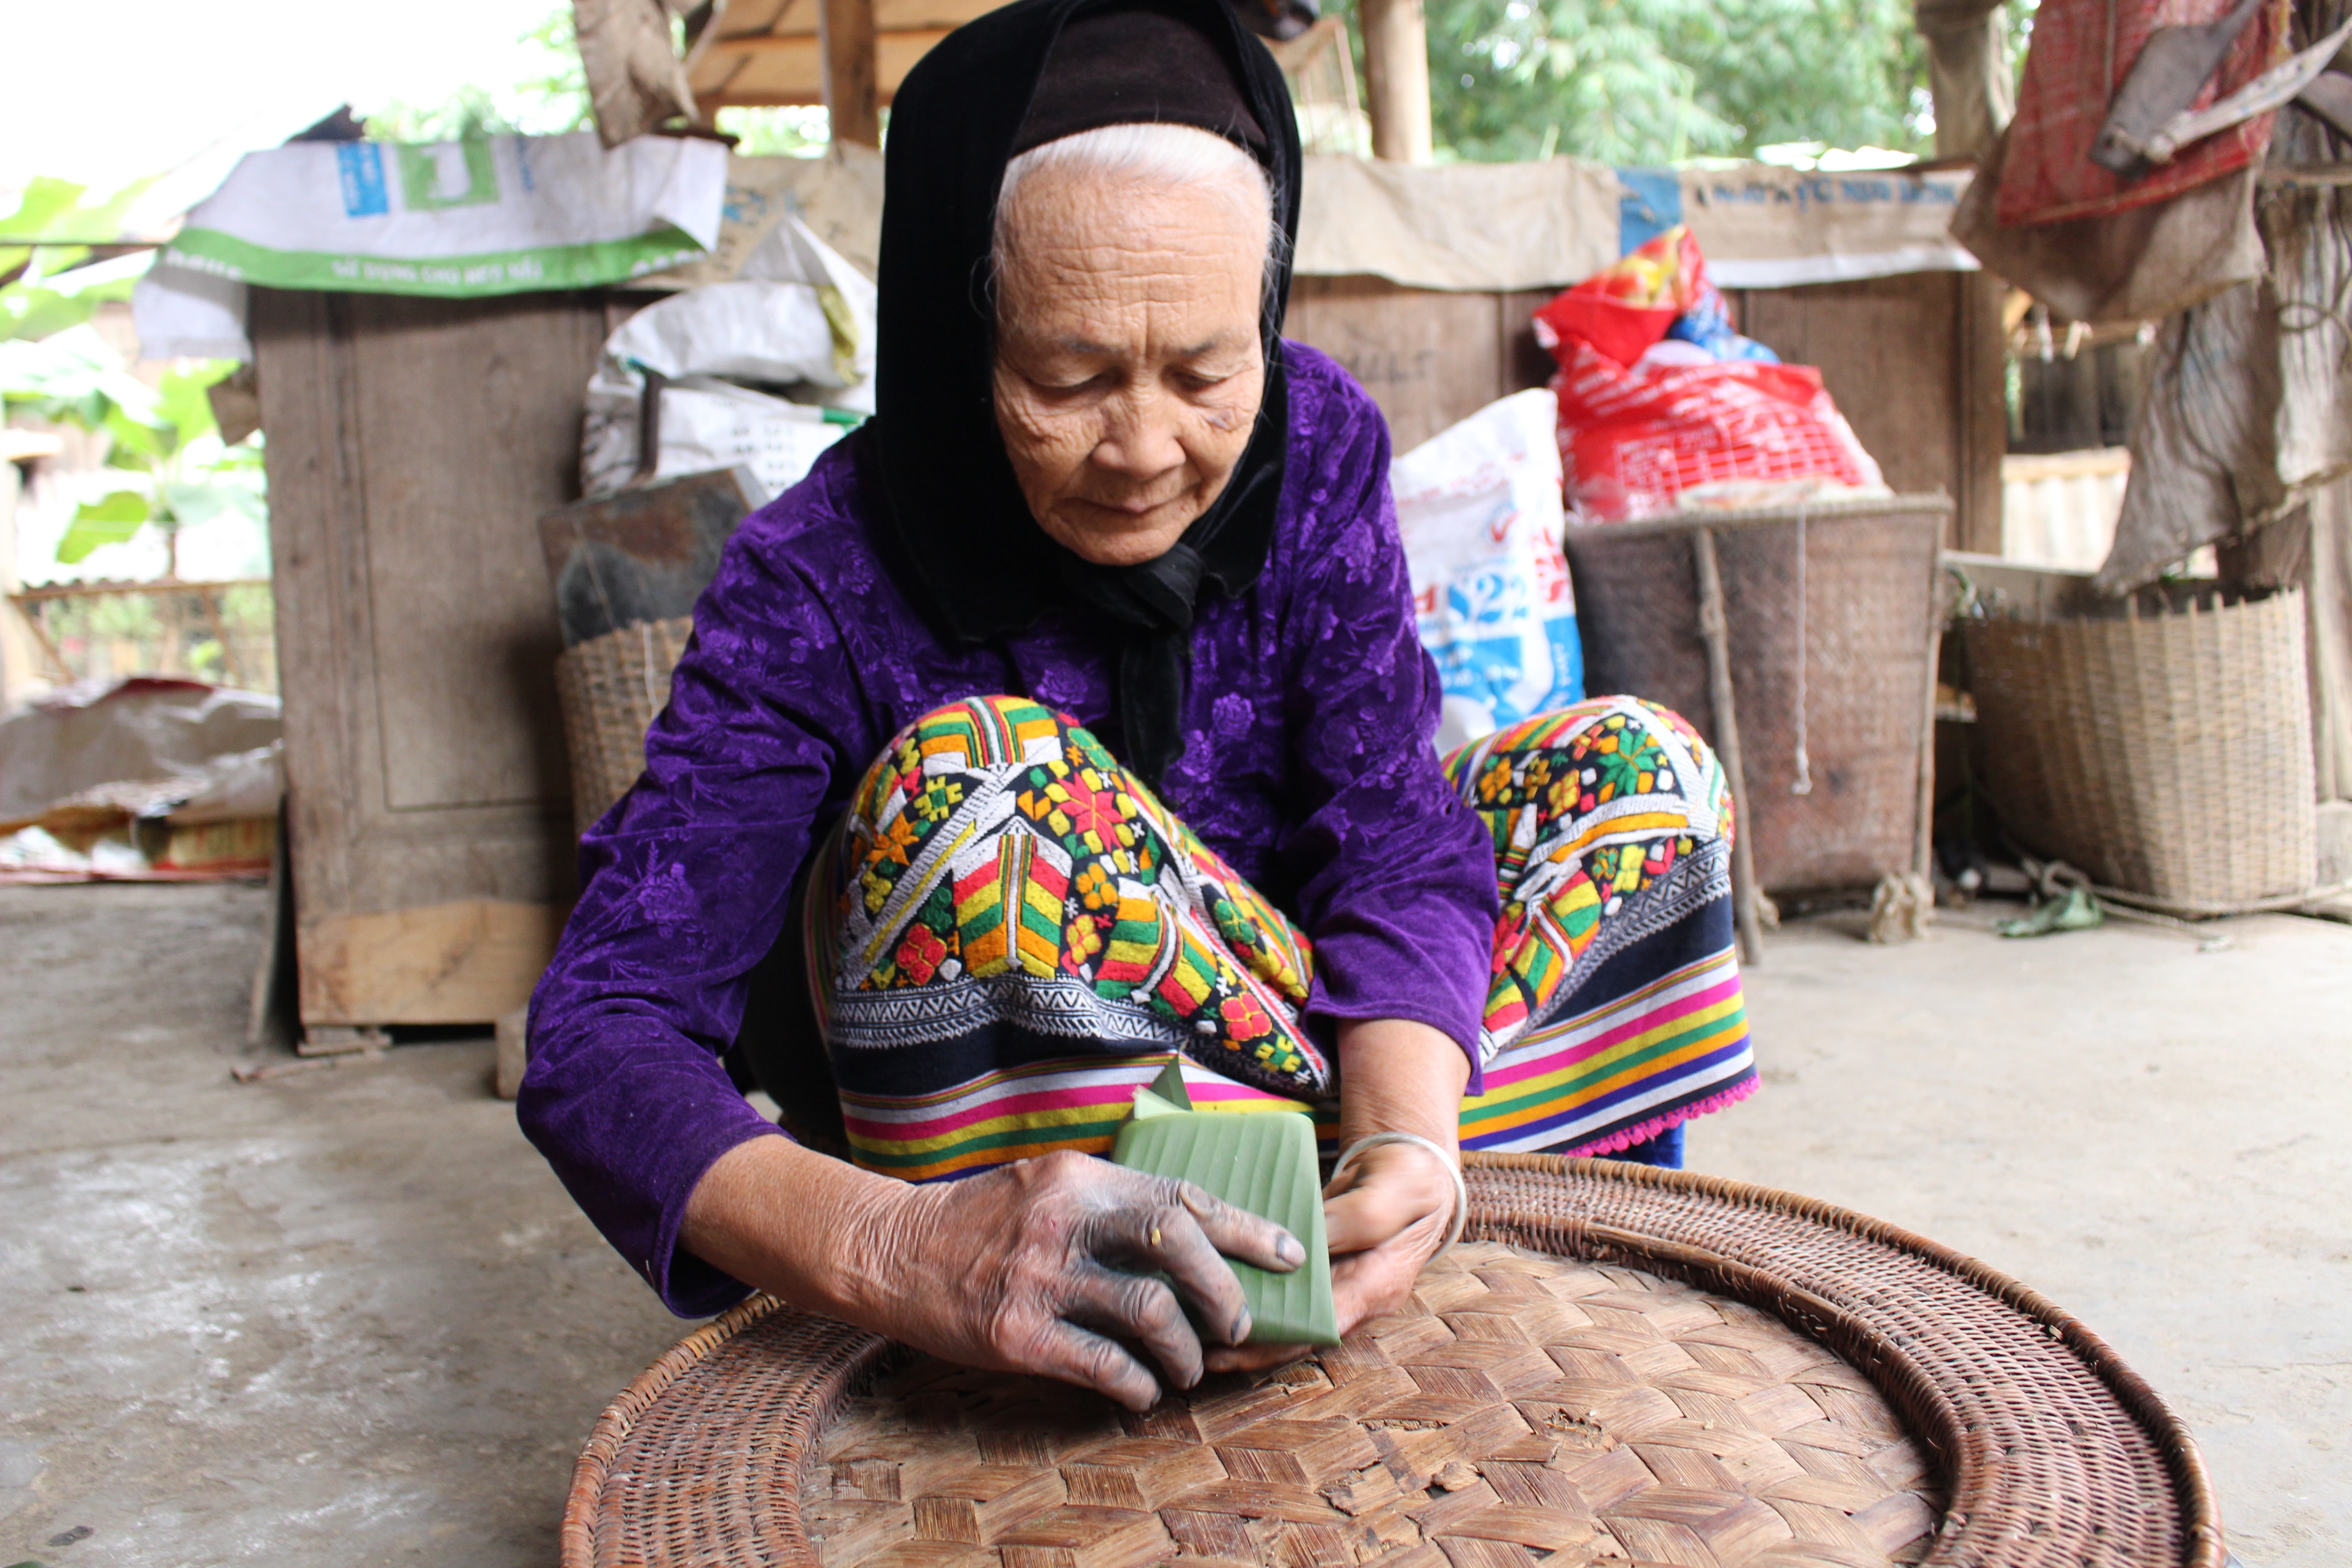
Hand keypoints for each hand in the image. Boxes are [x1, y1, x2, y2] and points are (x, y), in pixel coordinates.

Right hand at [685, 1140, 1302, 1410]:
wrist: (887, 1251)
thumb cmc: (979, 1222)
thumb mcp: (1046, 1186)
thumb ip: (1110, 1202)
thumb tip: (1195, 1234)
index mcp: (1078, 1178)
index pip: (1180, 1194)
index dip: (1243, 1227)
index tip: (1287, 1253)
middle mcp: (1063, 1219)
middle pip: (1175, 1242)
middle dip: (1225, 1289)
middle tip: (1240, 1323)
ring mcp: (1038, 1277)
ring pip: (1147, 1311)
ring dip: (1184, 1349)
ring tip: (1189, 1366)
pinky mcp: (1014, 1334)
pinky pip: (1101, 1365)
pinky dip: (1136, 1385)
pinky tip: (1142, 1391)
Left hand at [1203, 1134, 1456, 1372]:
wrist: (1407, 1166)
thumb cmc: (1408, 1178)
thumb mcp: (1395, 1190)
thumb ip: (1359, 1217)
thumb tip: (1307, 1241)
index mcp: (1379, 1284)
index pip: (1328, 1323)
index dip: (1282, 1339)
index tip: (1236, 1337)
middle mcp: (1353, 1296)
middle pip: (1299, 1332)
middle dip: (1251, 1343)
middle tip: (1200, 1346)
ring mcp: (1333, 1284)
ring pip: (1286, 1315)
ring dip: (1245, 1322)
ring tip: (1193, 1328)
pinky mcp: (1314, 1269)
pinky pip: (1281, 1289)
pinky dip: (1249, 1290)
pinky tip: (1209, 1286)